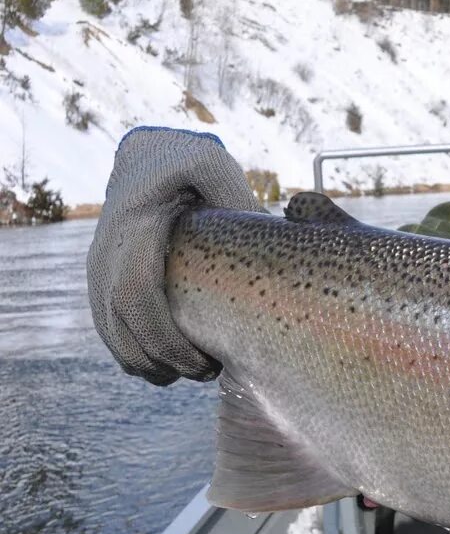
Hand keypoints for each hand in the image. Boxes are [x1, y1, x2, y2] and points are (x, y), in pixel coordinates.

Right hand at [87, 127, 262, 384]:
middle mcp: (107, 254)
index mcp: (133, 229)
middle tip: (207, 373)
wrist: (146, 160)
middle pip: (122, 325)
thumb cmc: (187, 164)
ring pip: (111, 334)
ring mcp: (99, 271)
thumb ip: (234, 195)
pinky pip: (109, 329)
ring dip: (147, 364)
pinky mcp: (101, 283)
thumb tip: (267, 236)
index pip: (136, 294)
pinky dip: (134, 355)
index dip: (164, 337)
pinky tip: (168, 368)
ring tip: (193, 373)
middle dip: (162, 360)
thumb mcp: (213, 165)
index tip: (203, 360)